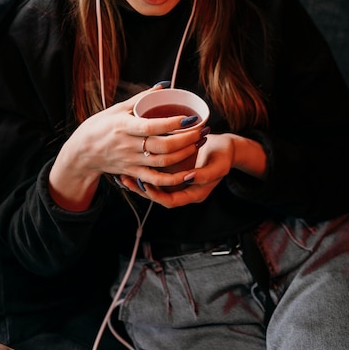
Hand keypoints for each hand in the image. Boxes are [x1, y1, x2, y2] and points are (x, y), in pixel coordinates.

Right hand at [48, 88, 202, 210]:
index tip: (190, 117)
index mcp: (124, 127)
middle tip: (202, 130)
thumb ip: (142, 98)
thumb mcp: (117, 108)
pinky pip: (155, 180)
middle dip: (186, 139)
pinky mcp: (132, 173)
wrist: (82, 152)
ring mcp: (131, 162)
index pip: (152, 126)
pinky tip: (188, 174)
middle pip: (162, 146)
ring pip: (162, 162)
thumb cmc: (100, 126)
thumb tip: (165, 86)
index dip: (172, 123)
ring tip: (199, 143)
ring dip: (184, 154)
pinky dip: (173, 180)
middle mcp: (128, 146)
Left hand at [121, 132, 266, 207]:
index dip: (157, 195)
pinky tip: (133, 163)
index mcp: (194, 194)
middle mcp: (183, 191)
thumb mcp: (219, 166)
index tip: (146, 184)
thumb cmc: (223, 156)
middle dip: (141, 190)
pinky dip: (144, 171)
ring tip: (123, 174)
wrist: (225, 148)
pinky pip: (156, 176)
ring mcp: (177, 182)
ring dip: (139, 181)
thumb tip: (188, 178)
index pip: (171, 202)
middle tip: (126, 179)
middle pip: (158, 196)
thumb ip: (205, 174)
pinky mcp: (173, 172)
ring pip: (155, 187)